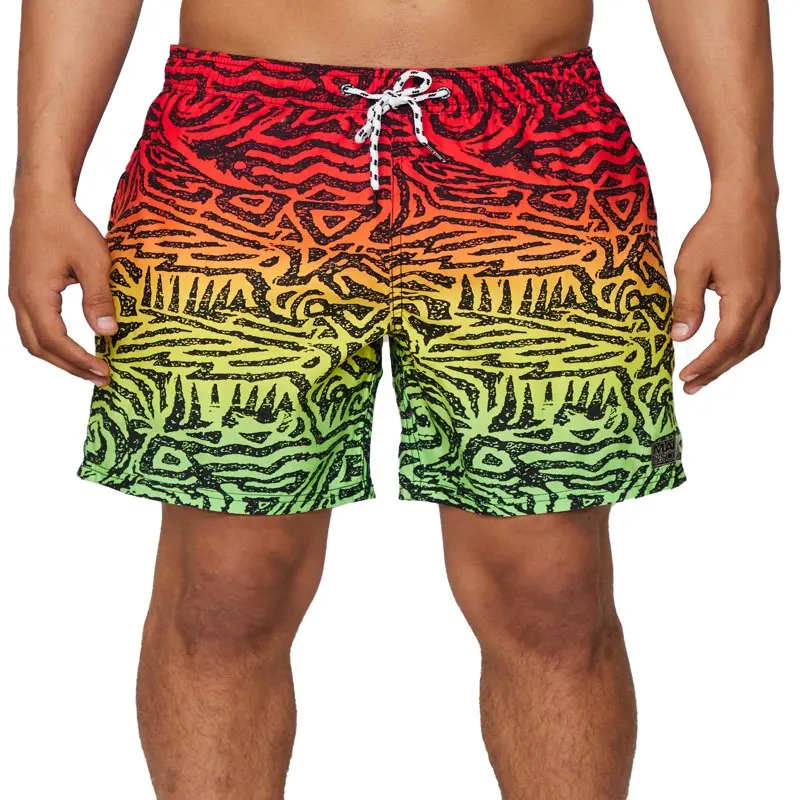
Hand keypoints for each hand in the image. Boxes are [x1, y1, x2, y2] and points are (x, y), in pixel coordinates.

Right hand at [9, 192, 117, 385]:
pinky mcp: (25, 290)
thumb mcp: (93, 261)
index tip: (104, 371)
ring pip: (33, 339)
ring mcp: (20, 295)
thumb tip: (108, 331)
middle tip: (101, 378)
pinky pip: (34, 326)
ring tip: (89, 368)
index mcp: (35, 295)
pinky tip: (76, 346)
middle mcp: (21, 299)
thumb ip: (99, 298)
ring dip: (60, 357)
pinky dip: (53, 342)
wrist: (41, 199)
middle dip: (70, 367)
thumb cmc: (67, 226)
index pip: (56, 342)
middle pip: (40, 348)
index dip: (80, 361)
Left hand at [670, 189, 779, 393]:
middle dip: (716, 370)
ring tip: (704, 374)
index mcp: (745, 298)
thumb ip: (686, 305)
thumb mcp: (690, 267)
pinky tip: (722, 347)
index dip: (705, 364)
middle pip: (742, 348)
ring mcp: (770, 295)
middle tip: (691, 386)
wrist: (747, 201)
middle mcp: (764, 301)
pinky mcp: (768, 289)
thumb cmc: (717, 229)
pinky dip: (739, 344)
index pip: (725, 344)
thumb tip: (679, 338)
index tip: (685, 377)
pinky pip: (758, 326)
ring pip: (753, 340)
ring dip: (729, 360)